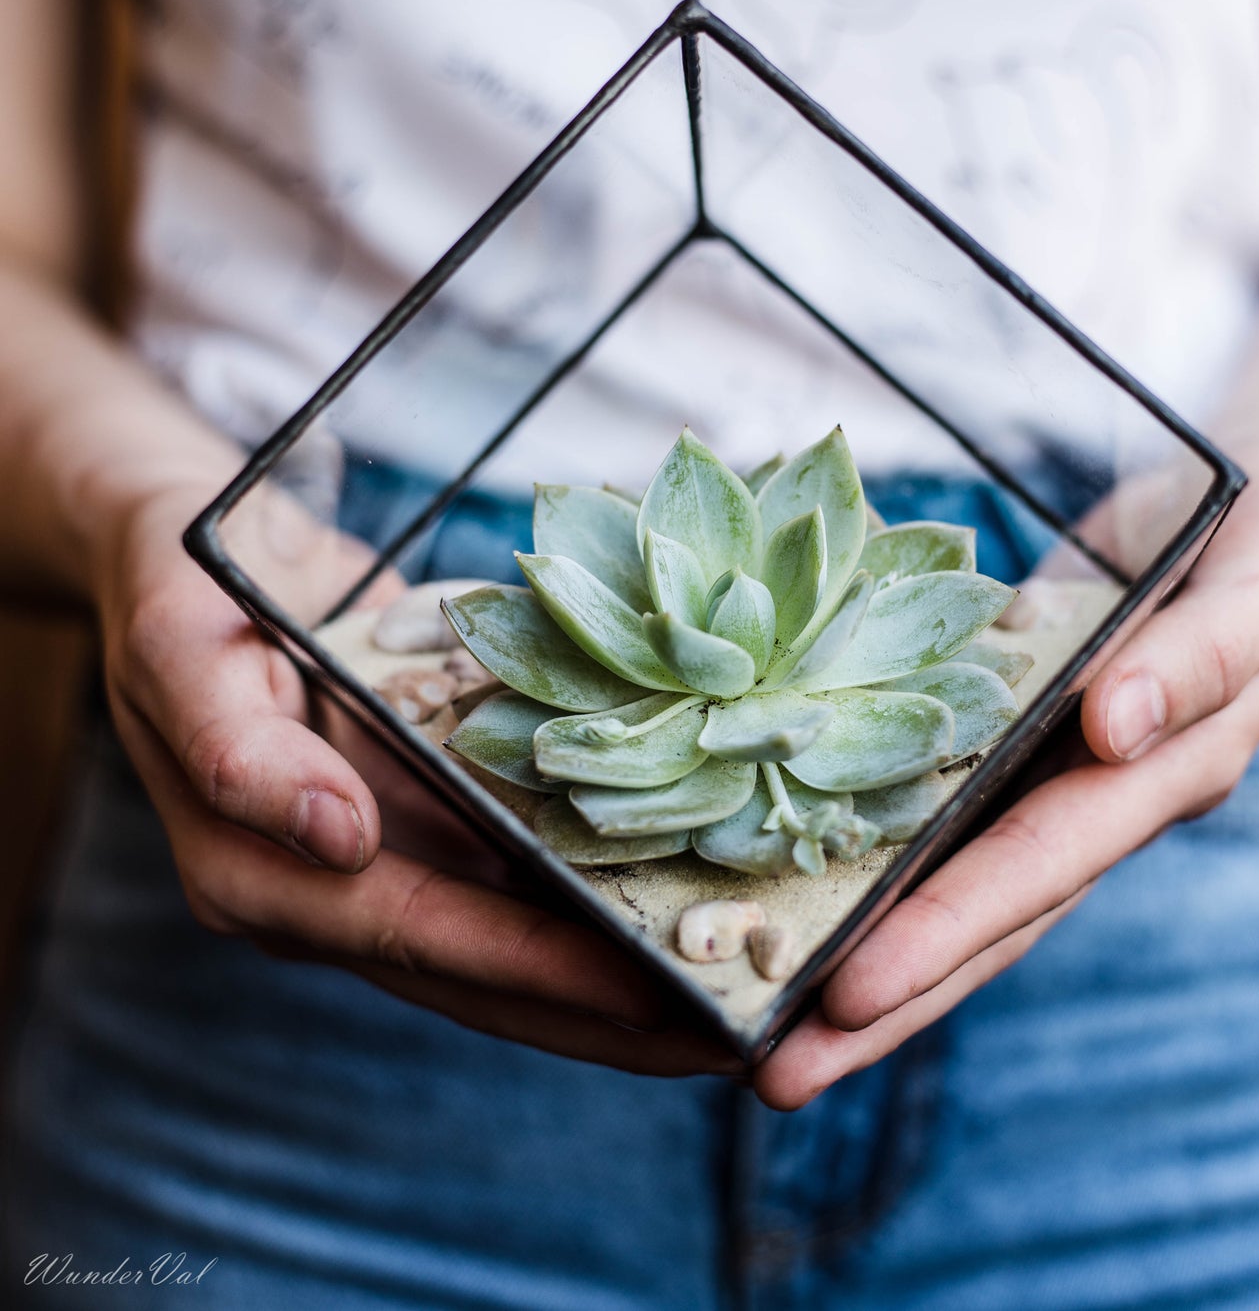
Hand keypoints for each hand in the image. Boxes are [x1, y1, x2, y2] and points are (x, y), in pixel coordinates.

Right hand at [95, 481, 739, 1078]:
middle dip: (610, 1015)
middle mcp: (337, 891)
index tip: (657, 998)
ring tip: (737, 995)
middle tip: (738, 1038)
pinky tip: (684, 900)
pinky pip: (521, 877)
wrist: (196, 561)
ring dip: (620, 980)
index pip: (426, 938)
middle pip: (487, 976)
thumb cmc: (181, 599)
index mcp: (266, 877)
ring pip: (514, 944)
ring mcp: (389, 862)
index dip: (543, 971)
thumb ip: (238, 753)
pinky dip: (599, 900)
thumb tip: (335, 837)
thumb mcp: (183, 653)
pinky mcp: (428, 822)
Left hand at [754, 437, 1258, 1107]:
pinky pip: (938, 813)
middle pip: (984, 920)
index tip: (851, 990)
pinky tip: (793, 893)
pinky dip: (872, 864)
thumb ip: (1202, 655)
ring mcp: (1051, 779)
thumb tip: (1119, 724)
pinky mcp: (1012, 740)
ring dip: (863, 957)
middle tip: (771, 1071)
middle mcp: (1097, 799)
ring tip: (763, 1029)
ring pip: (952, 886)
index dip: (947, 929)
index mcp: (1161, 778)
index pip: (1039, 867)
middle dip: (885, 999)